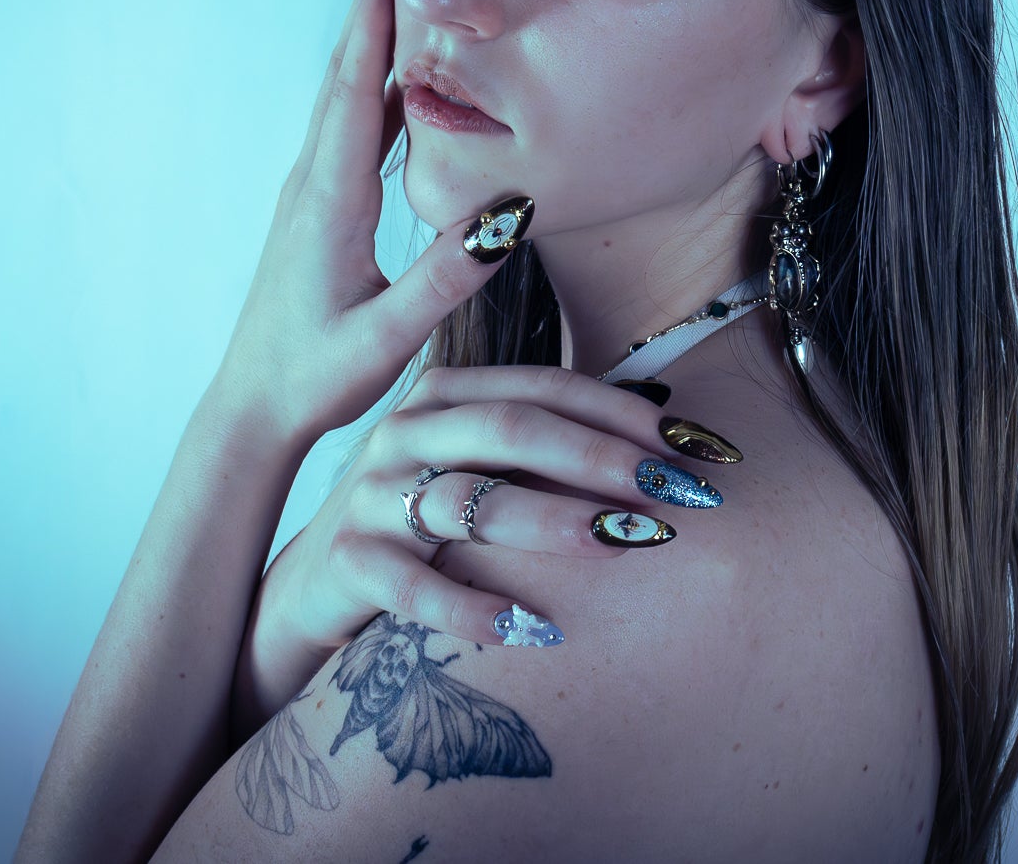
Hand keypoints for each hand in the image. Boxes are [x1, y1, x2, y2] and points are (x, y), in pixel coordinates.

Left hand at [208, 0, 526, 442]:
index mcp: (329, 198)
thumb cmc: (317, 375)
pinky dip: (378, 79)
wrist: (255, 406)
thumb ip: (444, 280)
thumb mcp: (386, 336)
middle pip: (347, 69)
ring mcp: (314, 189)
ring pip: (348, 92)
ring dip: (373, 31)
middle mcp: (314, 179)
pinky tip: (405, 69)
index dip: (372, 20)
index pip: (355, 89)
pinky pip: (353, 123)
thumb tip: (504, 218)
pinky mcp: (321, 205)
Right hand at [254, 360, 738, 667]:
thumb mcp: (480, 464)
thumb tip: (673, 434)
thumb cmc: (428, 516)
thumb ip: (552, 444)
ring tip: (620, 543)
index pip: (547, 389)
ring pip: (466, 501)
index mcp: (447, 393)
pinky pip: (413, 588)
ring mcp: (372, 495)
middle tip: (674, 492)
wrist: (317, 584)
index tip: (700, 446)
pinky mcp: (348, 562)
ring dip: (549, 521)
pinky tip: (530, 629)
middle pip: (511, 430)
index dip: (626, 413)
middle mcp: (407, 430)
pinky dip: (471, 608)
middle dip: (601, 458)